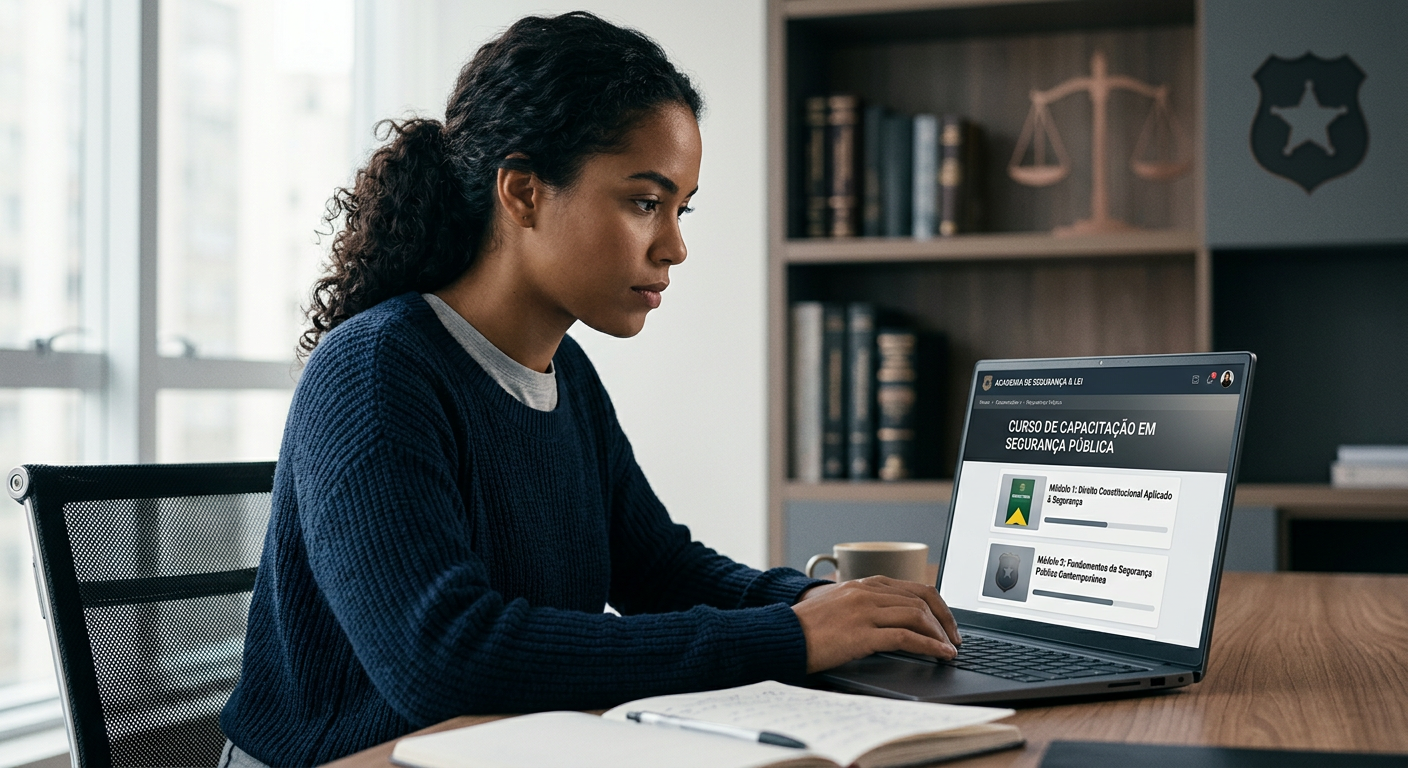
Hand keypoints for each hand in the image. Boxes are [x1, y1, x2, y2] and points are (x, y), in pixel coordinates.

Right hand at [792, 577, 960, 673]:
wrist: (782, 635)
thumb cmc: (808, 626)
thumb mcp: (839, 606)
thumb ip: (865, 605)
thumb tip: (894, 618)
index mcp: (864, 583)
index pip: (914, 587)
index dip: (938, 605)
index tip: (947, 623)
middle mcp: (867, 592)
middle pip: (922, 599)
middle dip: (945, 620)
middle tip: (955, 638)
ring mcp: (864, 611)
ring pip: (917, 615)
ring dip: (940, 634)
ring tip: (950, 650)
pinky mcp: (862, 633)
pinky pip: (906, 637)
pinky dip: (929, 646)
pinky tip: (939, 654)